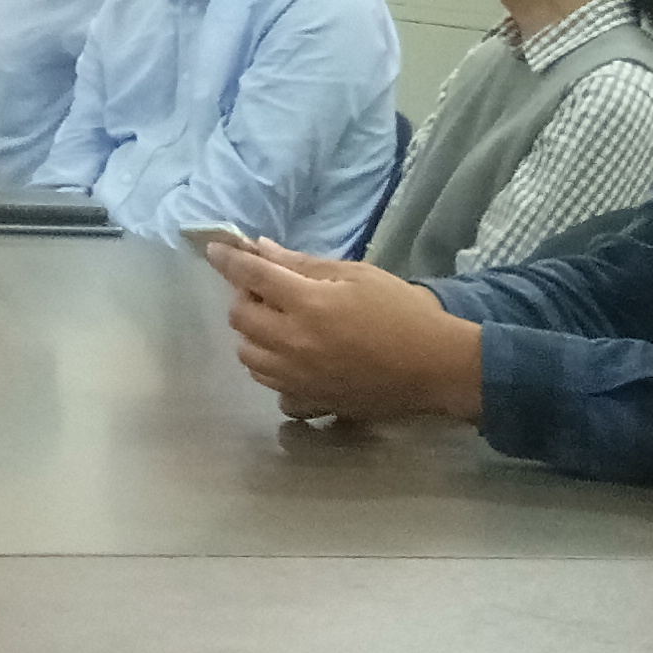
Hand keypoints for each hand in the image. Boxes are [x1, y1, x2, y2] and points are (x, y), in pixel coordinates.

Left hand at [200, 235, 484, 423]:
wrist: (437, 367)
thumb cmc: (402, 312)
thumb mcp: (357, 275)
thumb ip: (303, 265)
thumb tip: (261, 249)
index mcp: (307, 304)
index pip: (251, 277)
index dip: (229, 260)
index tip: (216, 251)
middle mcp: (294, 344)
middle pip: (241, 318)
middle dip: (246, 298)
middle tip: (267, 290)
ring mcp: (299, 378)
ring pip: (249, 358)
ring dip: (254, 337)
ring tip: (280, 325)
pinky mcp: (312, 403)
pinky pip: (274, 391)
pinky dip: (275, 374)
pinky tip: (294, 362)